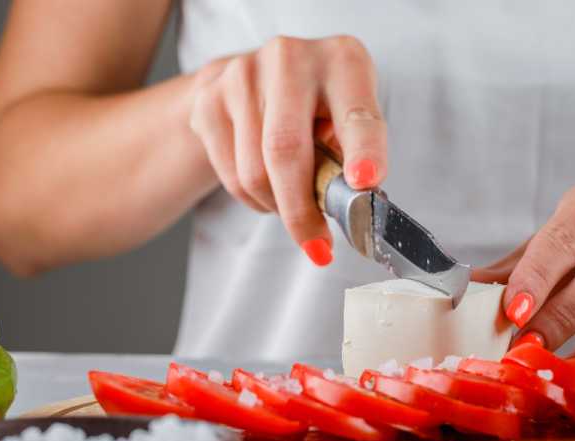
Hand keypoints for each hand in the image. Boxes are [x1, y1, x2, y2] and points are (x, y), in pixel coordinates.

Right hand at [188, 35, 386, 264]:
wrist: (258, 78)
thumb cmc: (319, 107)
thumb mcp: (349, 120)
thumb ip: (353, 156)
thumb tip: (351, 204)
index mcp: (342, 61)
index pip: (356, 115)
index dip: (363, 151)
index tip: (365, 183)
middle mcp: (290, 58)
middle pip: (286, 151)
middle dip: (301, 211)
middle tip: (317, 247)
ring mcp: (243, 75)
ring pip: (254, 172)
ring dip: (277, 207)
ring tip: (293, 205)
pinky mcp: (209, 98)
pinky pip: (231, 175)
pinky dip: (254, 199)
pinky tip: (268, 188)